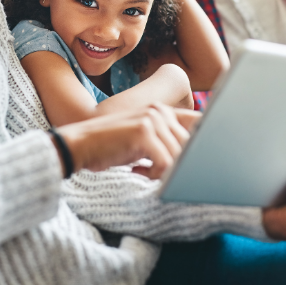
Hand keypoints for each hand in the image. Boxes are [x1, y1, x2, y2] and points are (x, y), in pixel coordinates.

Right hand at [55, 103, 200, 178]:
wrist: (80, 144)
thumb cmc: (111, 146)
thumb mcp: (144, 139)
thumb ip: (167, 141)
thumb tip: (198, 155)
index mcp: (163, 110)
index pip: (200, 123)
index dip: (205, 143)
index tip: (202, 161)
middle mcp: (160, 110)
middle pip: (191, 146)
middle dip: (178, 164)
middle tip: (155, 171)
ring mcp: (152, 119)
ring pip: (179, 156)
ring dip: (163, 171)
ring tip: (142, 170)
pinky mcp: (144, 132)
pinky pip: (166, 163)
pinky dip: (154, 174)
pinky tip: (136, 170)